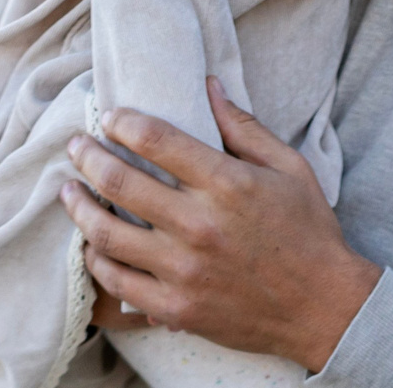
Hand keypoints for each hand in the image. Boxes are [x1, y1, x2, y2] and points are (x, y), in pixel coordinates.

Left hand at [60, 78, 380, 371]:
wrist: (322, 306)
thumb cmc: (308, 232)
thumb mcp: (291, 169)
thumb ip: (246, 129)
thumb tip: (210, 86)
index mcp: (230, 185)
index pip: (158, 141)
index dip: (125, 123)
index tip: (110, 117)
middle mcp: (200, 225)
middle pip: (121, 183)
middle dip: (89, 157)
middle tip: (76, 146)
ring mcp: (184, 270)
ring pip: (107, 234)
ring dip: (79, 207)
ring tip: (70, 191)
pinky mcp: (175, 307)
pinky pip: (117, 281)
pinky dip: (97, 259)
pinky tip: (91, 244)